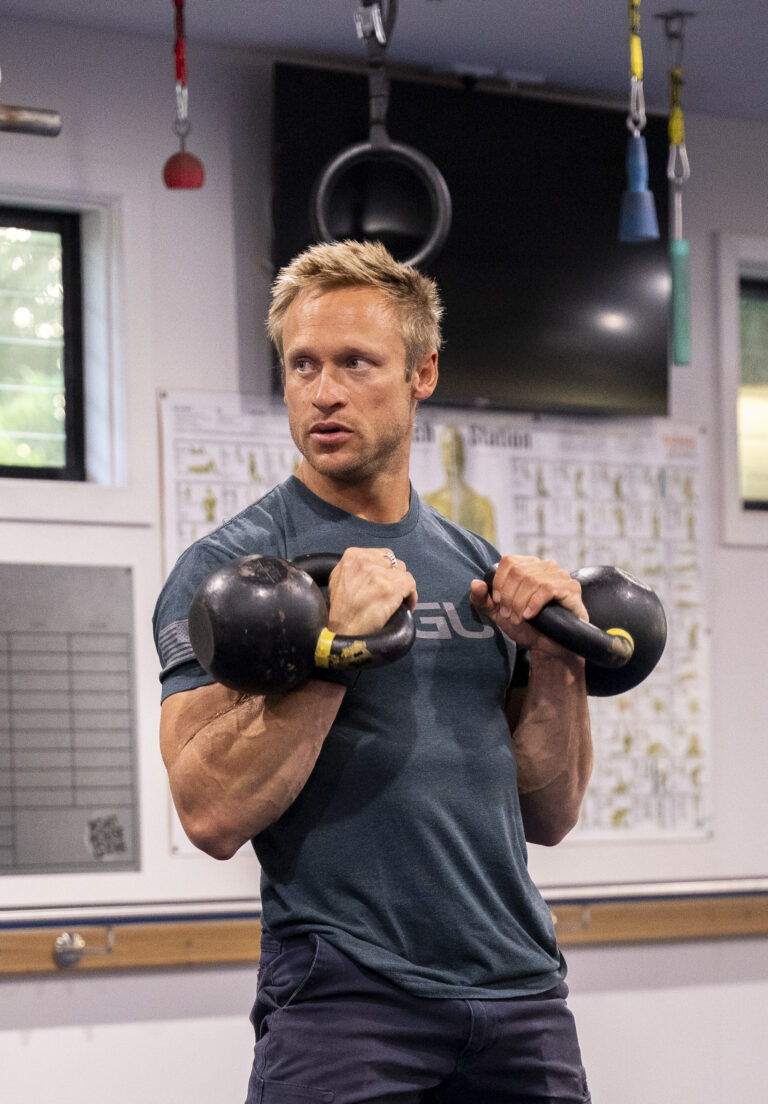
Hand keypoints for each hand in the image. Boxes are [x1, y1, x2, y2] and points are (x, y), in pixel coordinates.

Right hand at [327, 548, 416, 635]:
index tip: (384, 580)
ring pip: (402, 572)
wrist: (343, 631)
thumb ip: (355, 568)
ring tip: (397, 599)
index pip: (380, 555)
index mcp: (352, 556)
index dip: (384, 570)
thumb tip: (373, 566)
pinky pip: (410, 584)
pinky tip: (405, 605)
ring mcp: (379, 574)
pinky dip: (411, 596)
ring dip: (402, 586)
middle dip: (392, 576)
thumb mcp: (338, 579)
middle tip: (390, 591)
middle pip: (392, 562)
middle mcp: (365, 561)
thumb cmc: (341, 611)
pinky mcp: (391, 587)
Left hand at [469, 554, 587, 656]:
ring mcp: (560, 575)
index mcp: (528, 566)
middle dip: (509, 597)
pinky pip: (548, 589)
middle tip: (509, 615)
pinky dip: (534, 604)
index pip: (508, 562)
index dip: (500, 583)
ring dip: (520, 603)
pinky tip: (530, 616)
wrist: (547, 647)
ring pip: (532, 580)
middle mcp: (545, 566)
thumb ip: (483, 599)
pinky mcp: (571, 588)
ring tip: (519, 618)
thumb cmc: (525, 626)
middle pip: (519, 572)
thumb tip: (475, 583)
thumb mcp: (498, 613)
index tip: (498, 603)